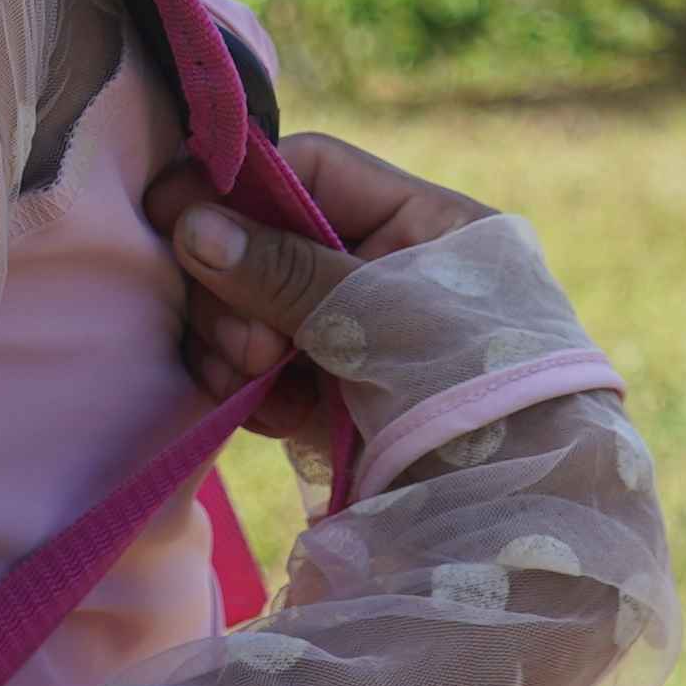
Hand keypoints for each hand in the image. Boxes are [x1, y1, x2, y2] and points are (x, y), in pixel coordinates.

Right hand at [140, 131, 499, 415]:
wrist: (512, 514)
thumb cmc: (471, 386)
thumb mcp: (382, 313)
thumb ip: (285, 269)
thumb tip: (188, 223)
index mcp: (422, 223)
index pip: (310, 171)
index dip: (240, 188)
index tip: (173, 213)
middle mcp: (381, 272)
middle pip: (263, 241)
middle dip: (235, 286)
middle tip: (249, 344)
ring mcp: (349, 337)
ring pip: (247, 309)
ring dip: (233, 342)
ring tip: (255, 378)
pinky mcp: (326, 399)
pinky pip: (254, 372)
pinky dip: (246, 390)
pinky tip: (268, 415)